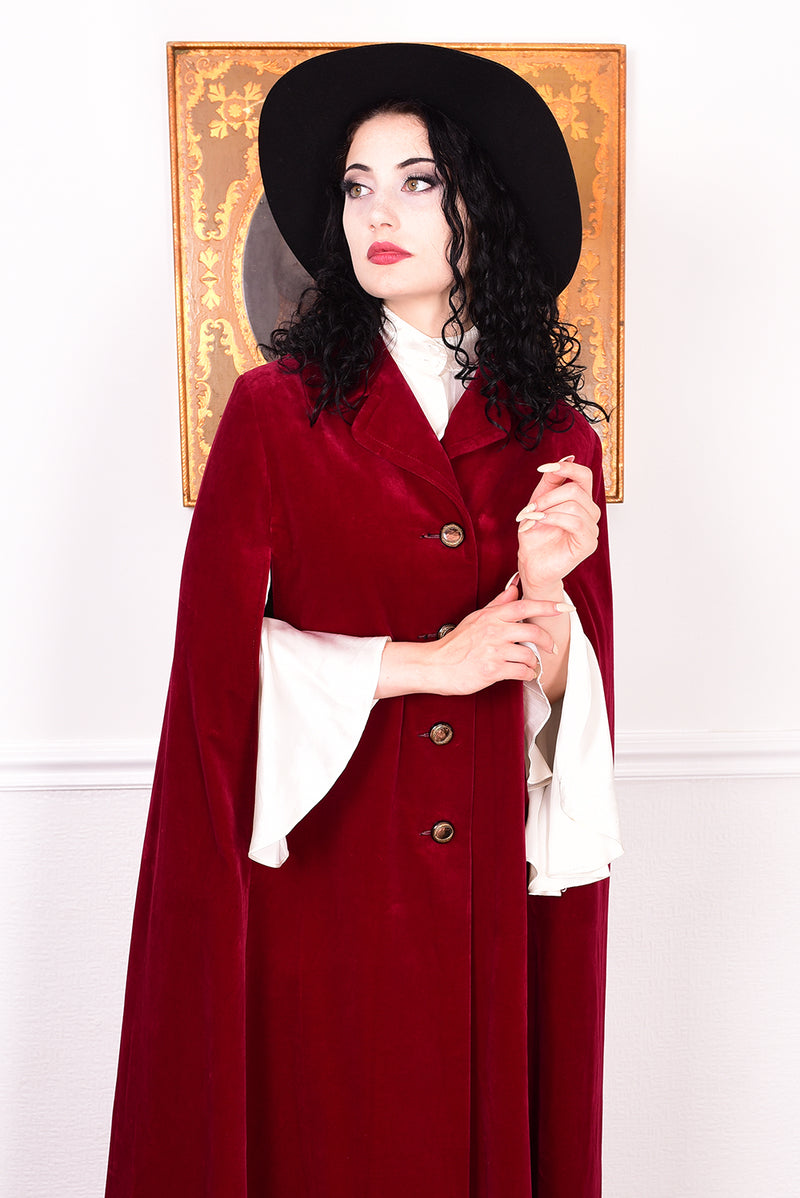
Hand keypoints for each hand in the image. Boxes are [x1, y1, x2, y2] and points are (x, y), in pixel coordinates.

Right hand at [375, 583, 574, 699]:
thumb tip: (514, 588)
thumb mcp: (476, 618)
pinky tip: (524, 674)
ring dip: (534, 662)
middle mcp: (493, 631)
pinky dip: (527, 674)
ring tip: (531, 665)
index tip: (564, 607)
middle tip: (552, 647)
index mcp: (491, 616)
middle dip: (547, 641)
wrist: (435, 665)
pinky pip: (521, 671)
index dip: (547, 605)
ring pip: (529, 654)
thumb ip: (498, 604)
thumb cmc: (455, 644)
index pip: (523, 605)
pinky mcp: (492, 670)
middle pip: (532, 631)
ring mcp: (493, 651)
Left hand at [516, 456, 599, 594]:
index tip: (542, 468)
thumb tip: (568, 456)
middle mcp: (590, 513)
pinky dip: (553, 519)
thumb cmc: (535, 535)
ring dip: (547, 509)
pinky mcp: (588, 543)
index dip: (566, 467)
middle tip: (529, 509)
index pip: (584, 475)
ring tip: (532, 519)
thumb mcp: (539, 501)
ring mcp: (592, 529)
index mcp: (581, 501)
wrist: (530, 563)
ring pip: (575, 504)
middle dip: (547, 496)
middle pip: (576, 489)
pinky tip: (539, 523)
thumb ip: (552, 480)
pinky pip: (575, 521)